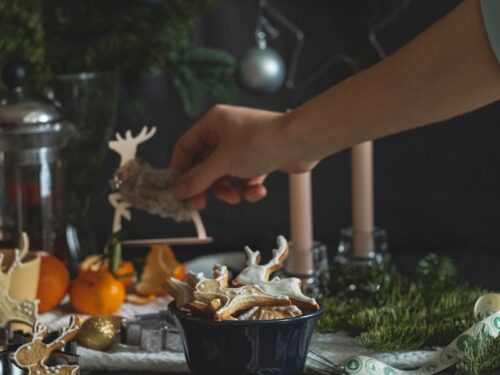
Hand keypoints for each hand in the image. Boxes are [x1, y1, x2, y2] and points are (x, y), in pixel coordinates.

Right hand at [170, 104, 316, 208]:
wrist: (301, 142)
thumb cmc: (262, 142)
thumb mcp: (223, 162)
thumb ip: (198, 178)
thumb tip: (178, 190)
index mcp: (213, 123)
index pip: (186, 147)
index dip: (180, 169)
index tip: (179, 191)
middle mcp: (226, 132)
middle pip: (205, 164)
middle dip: (206, 186)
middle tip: (201, 204)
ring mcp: (243, 145)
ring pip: (225, 174)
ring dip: (229, 190)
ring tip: (237, 197)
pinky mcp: (259, 158)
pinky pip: (245, 177)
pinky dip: (249, 187)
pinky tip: (257, 191)